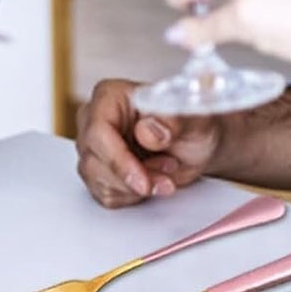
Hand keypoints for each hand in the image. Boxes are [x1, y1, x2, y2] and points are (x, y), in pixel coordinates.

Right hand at [75, 79, 223, 207]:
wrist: (196, 143)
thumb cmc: (192, 124)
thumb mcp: (194, 119)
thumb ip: (172, 122)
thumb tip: (149, 131)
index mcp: (110, 96)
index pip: (98, 130)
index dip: (118, 159)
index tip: (142, 181)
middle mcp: (94, 119)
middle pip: (93, 160)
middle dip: (132, 177)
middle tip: (166, 175)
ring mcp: (93, 147)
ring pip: (98, 181)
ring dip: (136, 187)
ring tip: (165, 171)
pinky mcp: (98, 172)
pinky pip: (106, 195)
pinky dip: (133, 195)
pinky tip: (151, 179)